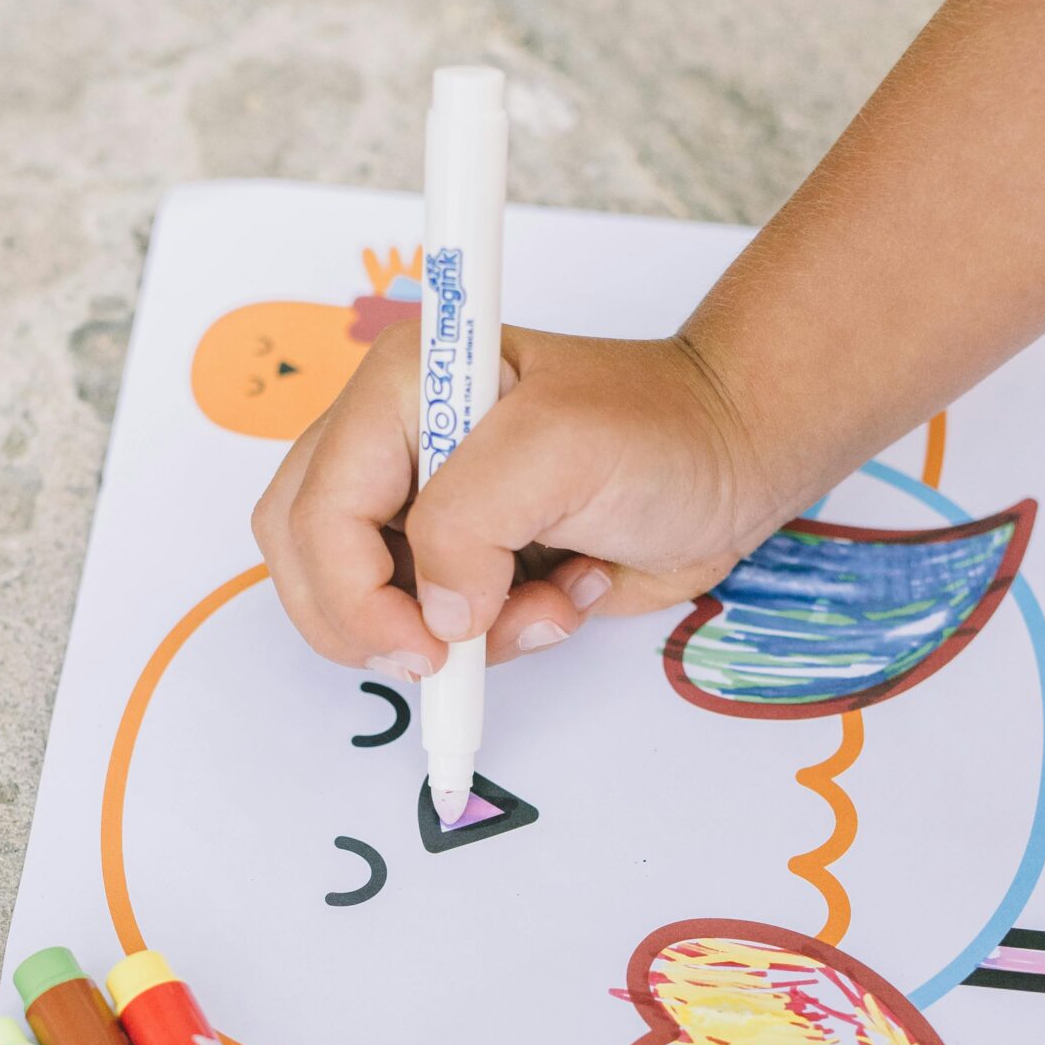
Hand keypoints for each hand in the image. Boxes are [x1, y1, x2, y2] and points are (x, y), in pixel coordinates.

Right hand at [251, 319, 791, 675]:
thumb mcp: (560, 450)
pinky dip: (499, 641)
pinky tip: (563, 595)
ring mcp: (427, 509)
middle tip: (451, 654)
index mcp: (402, 390)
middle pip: (308, 561)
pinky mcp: (466, 563)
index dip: (353, 593)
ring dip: (459, 637)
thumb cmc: (662, 431)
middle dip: (376, 624)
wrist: (736, 464)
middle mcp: (396, 446)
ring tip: (548, 603)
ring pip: (369, 610)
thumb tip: (439, 615)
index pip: (315, 509)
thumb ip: (471, 524)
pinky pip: (437, 631)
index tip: (428, 645)